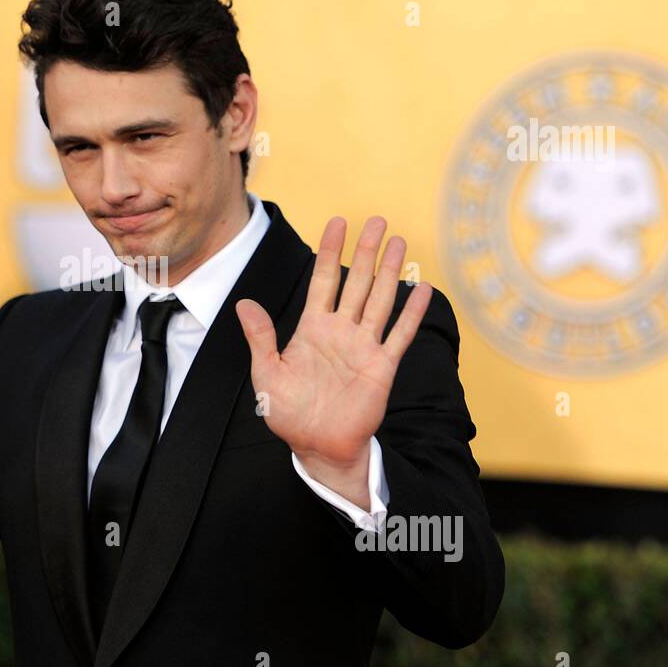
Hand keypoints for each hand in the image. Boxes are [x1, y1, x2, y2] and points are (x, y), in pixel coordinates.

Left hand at [236, 216, 430, 497]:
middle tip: (378, 220)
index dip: (330, 251)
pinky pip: (400, 334)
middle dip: (367, 251)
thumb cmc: (290, 413)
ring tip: (400, 242)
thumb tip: (243, 303)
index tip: (338, 222)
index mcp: (312, 328)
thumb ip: (261, 337)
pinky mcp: (382, 366)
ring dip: (391, 272)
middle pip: (357, 282)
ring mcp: (363, 346)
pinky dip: (412, 312)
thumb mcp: (267, 373)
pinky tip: (423, 289)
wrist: (317, 446)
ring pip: (380, 300)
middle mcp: (340, 331)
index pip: (323, 280)